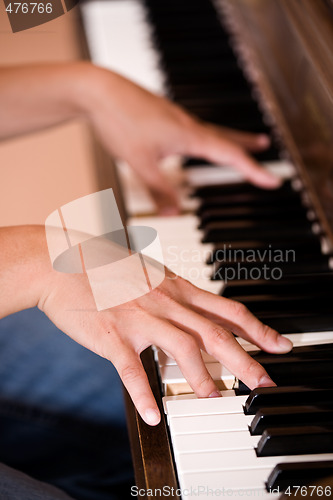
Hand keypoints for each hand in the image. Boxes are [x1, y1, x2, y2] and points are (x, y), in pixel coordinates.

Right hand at [39, 261, 291, 426]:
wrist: (61, 262)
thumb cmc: (105, 268)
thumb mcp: (149, 275)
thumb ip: (174, 297)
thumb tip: (194, 318)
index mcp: (175, 287)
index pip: (226, 309)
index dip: (256, 329)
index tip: (278, 345)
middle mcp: (163, 301)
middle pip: (213, 332)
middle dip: (244, 359)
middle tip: (264, 381)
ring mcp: (138, 317)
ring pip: (182, 347)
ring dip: (202, 376)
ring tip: (213, 397)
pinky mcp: (112, 335)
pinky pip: (131, 368)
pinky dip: (144, 393)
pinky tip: (153, 414)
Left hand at [82, 65, 280, 213]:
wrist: (97, 90)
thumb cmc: (119, 120)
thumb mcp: (140, 162)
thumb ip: (158, 190)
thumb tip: (173, 214)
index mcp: (189, 135)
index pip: (230, 156)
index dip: (253, 170)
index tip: (273, 181)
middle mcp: (188, 124)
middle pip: (226, 137)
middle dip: (247, 146)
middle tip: (265, 147)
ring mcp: (176, 118)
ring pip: (211, 130)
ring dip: (228, 138)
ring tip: (240, 141)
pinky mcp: (164, 115)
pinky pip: (194, 128)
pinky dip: (207, 135)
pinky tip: (195, 139)